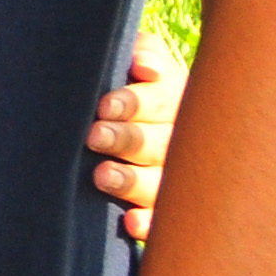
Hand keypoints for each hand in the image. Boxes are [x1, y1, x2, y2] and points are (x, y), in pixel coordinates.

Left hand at [85, 28, 185, 242]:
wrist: (143, 122)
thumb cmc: (132, 84)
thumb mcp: (140, 61)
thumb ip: (144, 53)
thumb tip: (145, 67)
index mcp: (177, 100)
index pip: (160, 100)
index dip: (134, 103)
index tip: (105, 106)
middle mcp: (180, 140)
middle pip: (157, 143)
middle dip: (127, 139)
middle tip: (94, 136)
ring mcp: (176, 177)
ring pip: (160, 183)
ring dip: (132, 181)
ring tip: (102, 175)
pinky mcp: (165, 207)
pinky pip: (161, 219)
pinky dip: (149, 223)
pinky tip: (130, 223)